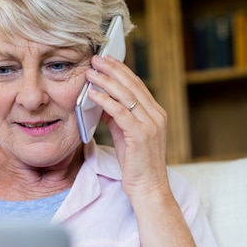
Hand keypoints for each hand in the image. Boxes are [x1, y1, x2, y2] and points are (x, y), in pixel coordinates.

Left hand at [86, 54, 169, 204]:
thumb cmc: (136, 165)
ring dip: (106, 81)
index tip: (106, 59)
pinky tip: (93, 94)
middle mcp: (156, 115)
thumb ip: (118, 117)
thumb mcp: (126, 136)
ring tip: (91, 72)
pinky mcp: (140, 135)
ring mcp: (150, 125)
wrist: (148, 188)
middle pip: (132, 84)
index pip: (137, 84)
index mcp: (155, 113)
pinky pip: (120, 112)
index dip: (121, 70)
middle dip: (113, 69)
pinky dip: (105, 101)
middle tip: (96, 58)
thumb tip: (102, 99)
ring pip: (126, 95)